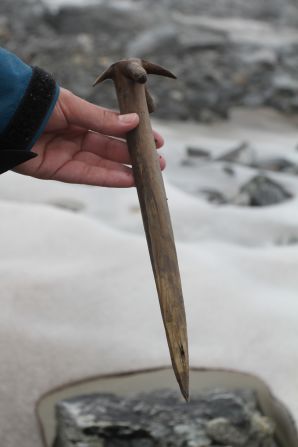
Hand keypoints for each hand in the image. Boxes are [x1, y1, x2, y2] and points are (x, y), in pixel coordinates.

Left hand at [14, 88, 164, 186]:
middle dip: (134, 155)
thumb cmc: (39, 102)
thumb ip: (102, 119)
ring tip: (149, 173)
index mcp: (80, 118)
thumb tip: (133, 123)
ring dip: (126, 170)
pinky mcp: (58, 171)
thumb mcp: (74, 107)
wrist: (8, 114)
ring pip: (102, 165)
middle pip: (110, 150)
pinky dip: (108, 178)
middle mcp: (76, 138)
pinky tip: (128, 179)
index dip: (133, 135)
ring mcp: (67, 155)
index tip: (154, 140)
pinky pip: (87, 176)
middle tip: (158, 161)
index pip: (112, 129)